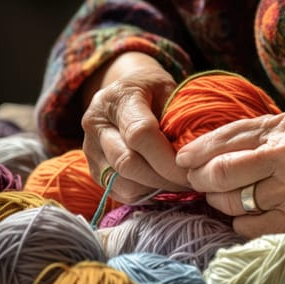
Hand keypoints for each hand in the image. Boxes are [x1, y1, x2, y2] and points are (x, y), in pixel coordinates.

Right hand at [82, 52, 188, 203]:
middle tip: (190, 182)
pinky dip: (143, 194)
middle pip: (126, 162)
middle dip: (162, 178)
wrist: (128, 88)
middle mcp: (96, 122)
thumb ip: (178, 118)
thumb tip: (195, 155)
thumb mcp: (171, 91)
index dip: (167, 159)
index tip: (191, 170)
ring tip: (177, 184)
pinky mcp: (92, 167)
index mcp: (119, 97)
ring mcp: (89, 146)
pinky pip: (117, 191)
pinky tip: (161, 186)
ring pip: (120, 182)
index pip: (139, 134)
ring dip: (153, 189)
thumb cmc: (156, 90)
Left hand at [176, 111, 284, 237]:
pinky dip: (239, 221)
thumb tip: (211, 145)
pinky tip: (246, 213)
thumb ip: (258, 131)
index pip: (225, 140)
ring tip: (220, 196)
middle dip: (199, 179)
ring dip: (218, 201)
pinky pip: (250, 227)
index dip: (195, 152)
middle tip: (197, 180)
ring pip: (232, 203)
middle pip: (221, 173)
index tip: (182, 160)